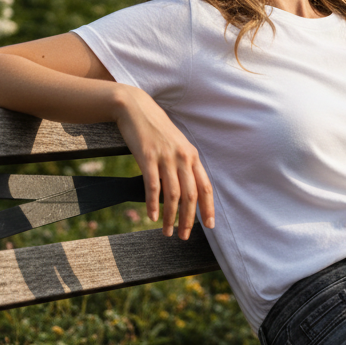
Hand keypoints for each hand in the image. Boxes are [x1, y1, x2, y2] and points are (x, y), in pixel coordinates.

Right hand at [113, 86, 214, 239]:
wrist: (136, 108)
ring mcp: (165, 157)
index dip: (208, 208)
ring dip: (170, 216)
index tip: (209, 226)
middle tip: (184, 236)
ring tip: (167, 231)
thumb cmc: (156, 129)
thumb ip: (183, 164)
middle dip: (189, 219)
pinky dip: (153, 204)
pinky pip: (153, 186)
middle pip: (190, 195)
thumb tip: (186, 189)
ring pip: (173, 194)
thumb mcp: (176, 145)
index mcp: (192, 156)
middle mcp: (182, 157)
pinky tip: (152, 217)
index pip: (205, 187)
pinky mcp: (147, 157)